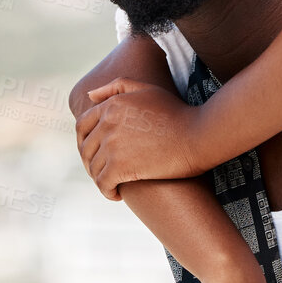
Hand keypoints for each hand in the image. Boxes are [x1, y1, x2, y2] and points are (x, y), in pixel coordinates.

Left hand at [74, 78, 204, 198]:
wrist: (199, 135)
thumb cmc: (178, 113)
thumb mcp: (147, 89)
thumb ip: (116, 87)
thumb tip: (89, 96)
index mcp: (111, 105)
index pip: (82, 126)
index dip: (84, 142)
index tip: (95, 153)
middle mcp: (107, 123)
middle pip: (86, 149)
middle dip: (91, 163)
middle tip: (104, 173)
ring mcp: (112, 145)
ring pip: (94, 168)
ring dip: (101, 179)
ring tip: (114, 184)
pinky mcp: (121, 166)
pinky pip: (103, 183)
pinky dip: (107, 192)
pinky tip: (117, 195)